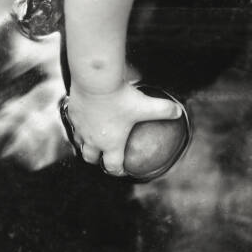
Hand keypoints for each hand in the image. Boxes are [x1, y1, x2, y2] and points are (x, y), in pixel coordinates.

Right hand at [66, 80, 181, 175]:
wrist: (95, 80)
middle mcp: (93, 140)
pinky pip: (74, 125)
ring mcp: (80, 128)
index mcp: (111, 143)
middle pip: (91, 159)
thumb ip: (164, 110)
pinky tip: (84, 120)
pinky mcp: (72, 114)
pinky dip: (79, 127)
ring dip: (86, 145)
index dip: (118, 171)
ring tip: (93, 141)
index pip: (112, 166)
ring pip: (80, 143)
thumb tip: (179, 112)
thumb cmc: (121, 97)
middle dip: (98, 160)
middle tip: (104, 157)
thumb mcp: (146, 105)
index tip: (122, 170)